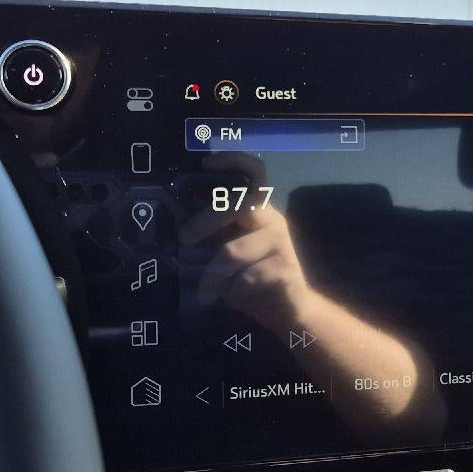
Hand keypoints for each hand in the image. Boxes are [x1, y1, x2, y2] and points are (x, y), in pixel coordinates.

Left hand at [180, 153, 313, 328]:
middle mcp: (273, 220)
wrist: (290, 310)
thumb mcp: (231, 254)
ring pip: (232, 251)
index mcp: (259, 211)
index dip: (233, 161)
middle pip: (238, 205)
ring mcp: (282, 244)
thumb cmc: (254, 278)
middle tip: (184, 239)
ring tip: (206, 291)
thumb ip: (216, 237)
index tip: (207, 163)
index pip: (254, 174)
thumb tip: (182, 232)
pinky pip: (244, 278)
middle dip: (204, 222)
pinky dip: (231, 291)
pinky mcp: (285, 269)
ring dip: (213, 275)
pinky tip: (235, 297)